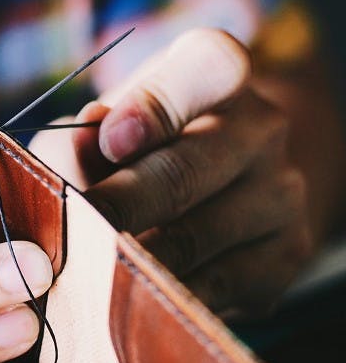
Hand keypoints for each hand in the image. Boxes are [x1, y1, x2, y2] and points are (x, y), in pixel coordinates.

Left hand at [32, 28, 312, 317]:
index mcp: (217, 75)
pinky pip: (216, 287)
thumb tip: (78, 150)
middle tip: (78, 231)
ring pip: (196, 237)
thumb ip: (80, 139)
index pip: (208, 66)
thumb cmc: (135, 148)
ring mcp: (281, 193)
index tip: (110, 140)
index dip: (155, 106)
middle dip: (121, 206)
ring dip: (134, 259)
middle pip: (186, 171)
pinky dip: (164, 296)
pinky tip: (129, 296)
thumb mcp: (100, 128)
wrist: (214, 189)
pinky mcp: (285, 255)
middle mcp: (262, 127)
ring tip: (89, 269)